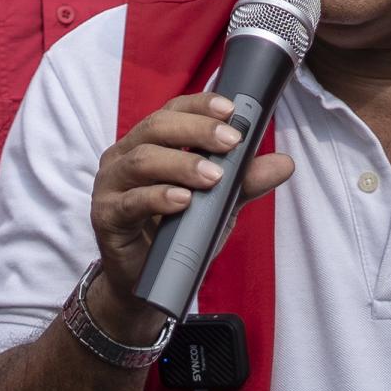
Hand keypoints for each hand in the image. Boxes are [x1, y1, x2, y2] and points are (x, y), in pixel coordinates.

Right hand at [84, 92, 295, 341]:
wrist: (146, 284)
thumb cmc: (177, 234)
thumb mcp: (218, 205)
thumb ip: (244, 181)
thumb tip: (285, 162)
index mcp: (148, 143)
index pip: (172, 110)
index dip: (200, 105)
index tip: (231, 109)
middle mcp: (125, 155)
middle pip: (156, 127)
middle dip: (197, 131)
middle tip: (232, 142)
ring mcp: (110, 184)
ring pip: (143, 160)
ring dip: (182, 165)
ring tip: (214, 177)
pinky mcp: (105, 216)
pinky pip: (130, 201)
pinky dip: (158, 198)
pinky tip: (183, 201)